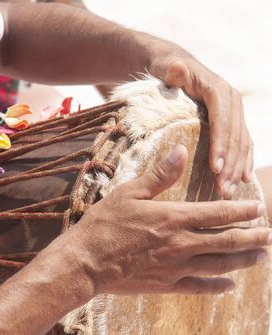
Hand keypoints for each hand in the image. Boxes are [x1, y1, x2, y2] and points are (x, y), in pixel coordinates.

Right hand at [73, 145, 269, 295]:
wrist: (85, 263)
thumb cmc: (104, 225)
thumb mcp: (129, 193)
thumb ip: (159, 175)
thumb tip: (180, 151)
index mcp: (173, 218)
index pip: (218, 213)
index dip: (243, 211)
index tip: (260, 208)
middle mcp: (181, 244)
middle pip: (227, 242)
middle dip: (253, 238)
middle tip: (271, 236)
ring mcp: (175, 267)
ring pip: (218, 265)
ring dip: (243, 261)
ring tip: (261, 257)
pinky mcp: (165, 285)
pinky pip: (198, 288)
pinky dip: (216, 287)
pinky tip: (230, 286)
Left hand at [148, 54, 252, 197]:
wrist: (174, 66)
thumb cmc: (166, 70)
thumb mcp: (166, 68)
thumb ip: (172, 70)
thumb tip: (179, 68)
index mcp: (218, 91)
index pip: (222, 120)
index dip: (220, 145)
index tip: (215, 169)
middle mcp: (231, 102)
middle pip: (235, 137)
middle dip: (230, 165)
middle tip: (222, 190)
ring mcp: (234, 113)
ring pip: (242, 144)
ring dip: (237, 170)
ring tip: (228, 193)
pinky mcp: (232, 123)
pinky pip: (243, 145)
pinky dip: (243, 163)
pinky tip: (243, 181)